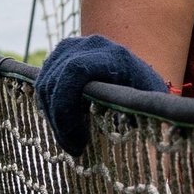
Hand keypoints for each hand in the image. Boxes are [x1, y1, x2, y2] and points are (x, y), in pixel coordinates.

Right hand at [36, 34, 170, 156]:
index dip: (67, 108)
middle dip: (59, 120)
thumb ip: (140, 111)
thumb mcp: (150, 103)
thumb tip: (132, 130)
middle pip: (55, 81)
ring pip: (45, 83)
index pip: (73, 72)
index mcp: (114, 55)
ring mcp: (73, 46)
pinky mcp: (61, 53)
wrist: (140, 74)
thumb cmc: (147, 95)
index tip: (78, 140)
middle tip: (73, 148)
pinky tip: (65, 123)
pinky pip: (43, 80)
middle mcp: (90, 44)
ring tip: (70, 139)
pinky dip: (49, 105)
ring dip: (52, 116)